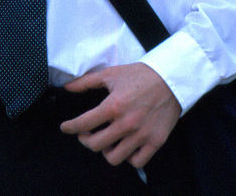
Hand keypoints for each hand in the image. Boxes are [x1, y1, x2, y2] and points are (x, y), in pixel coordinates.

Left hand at [59, 63, 180, 168]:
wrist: (170, 78)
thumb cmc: (139, 75)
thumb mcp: (111, 73)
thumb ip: (87, 82)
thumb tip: (67, 87)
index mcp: (113, 106)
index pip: (83, 123)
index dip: (70, 127)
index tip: (65, 128)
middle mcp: (126, 124)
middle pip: (95, 145)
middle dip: (85, 139)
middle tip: (85, 133)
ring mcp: (141, 135)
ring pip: (114, 157)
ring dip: (105, 150)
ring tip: (106, 140)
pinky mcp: (155, 141)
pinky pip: (136, 161)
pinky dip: (128, 157)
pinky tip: (125, 146)